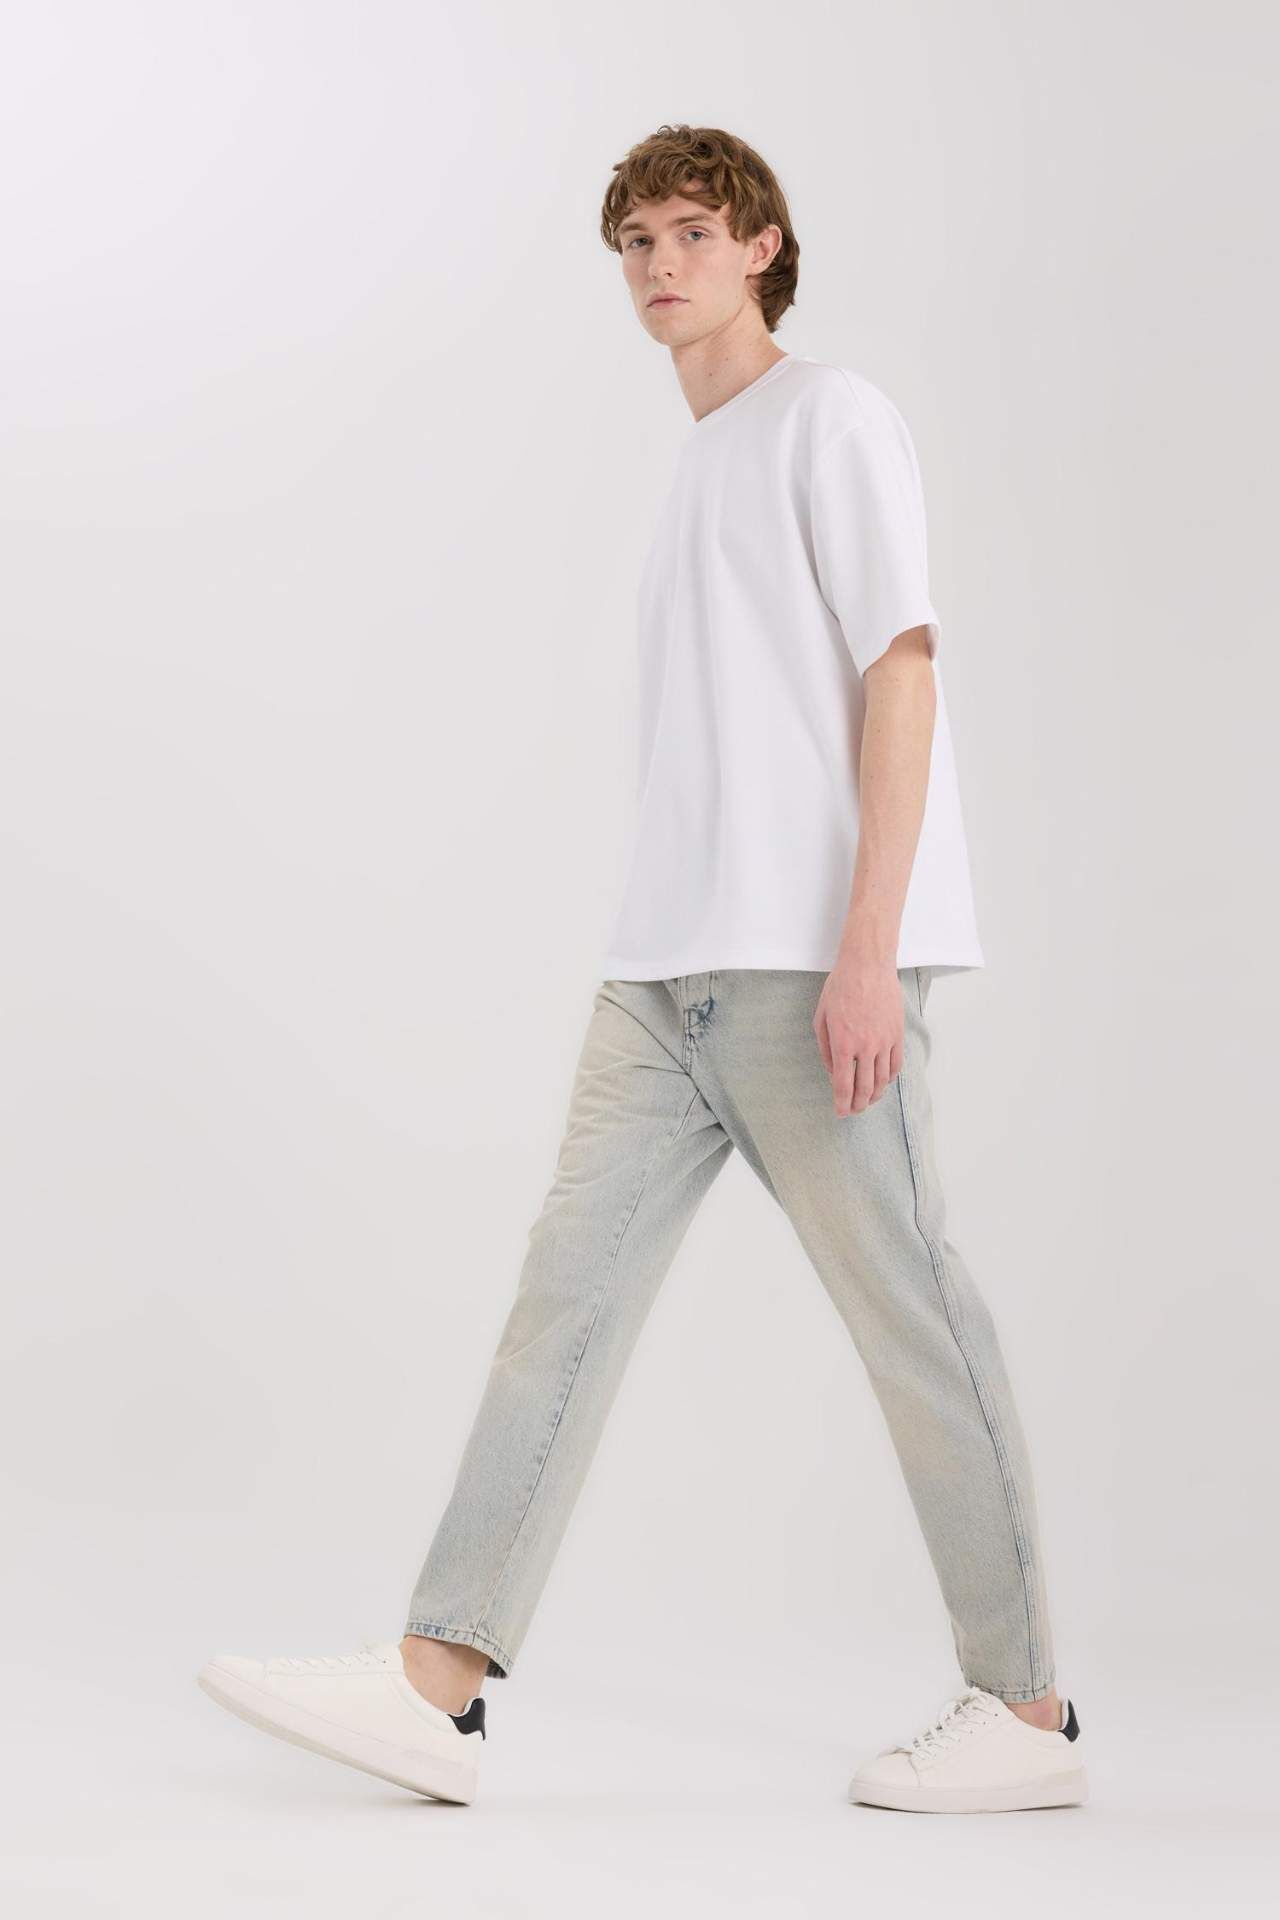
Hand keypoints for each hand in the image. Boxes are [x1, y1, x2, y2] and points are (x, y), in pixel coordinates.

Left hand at [813, 957, 903, 1116]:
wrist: (867, 966)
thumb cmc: (840, 988)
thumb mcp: (821, 1017)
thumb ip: (825, 1048)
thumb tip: (832, 1070)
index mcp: (842, 1044)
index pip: (843, 1084)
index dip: (842, 1102)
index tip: (840, 1112)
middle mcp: (865, 1047)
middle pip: (864, 1088)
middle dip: (858, 1105)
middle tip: (854, 1111)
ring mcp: (884, 1041)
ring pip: (883, 1080)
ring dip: (875, 1095)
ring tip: (868, 1101)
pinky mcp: (897, 1034)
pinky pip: (896, 1064)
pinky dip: (889, 1078)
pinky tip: (883, 1082)